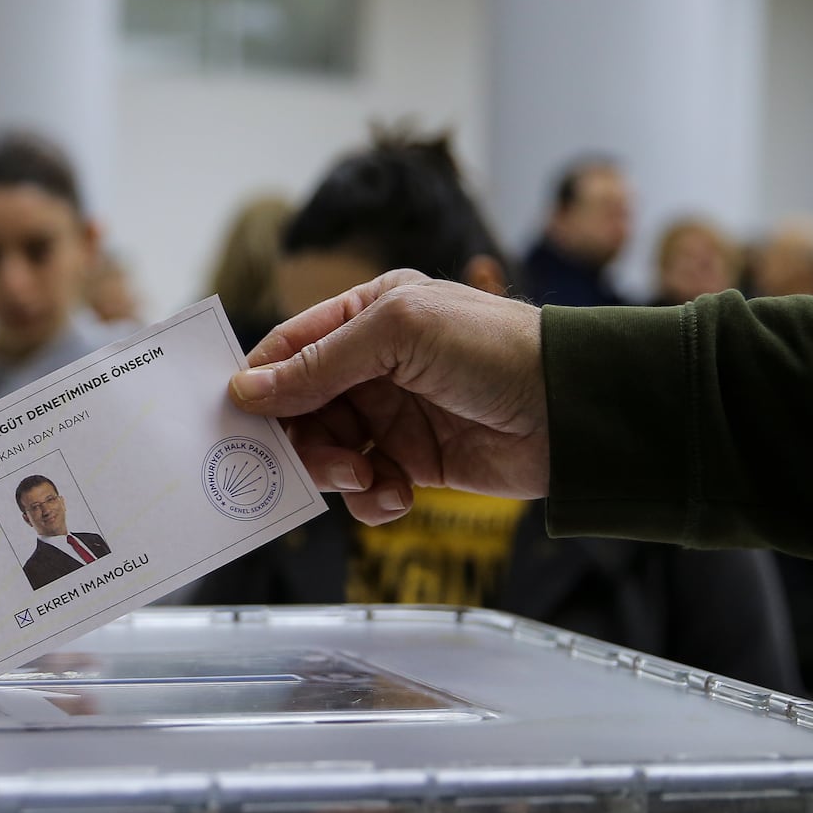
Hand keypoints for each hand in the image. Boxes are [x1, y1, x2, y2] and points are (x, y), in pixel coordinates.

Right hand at [228, 270, 548, 524]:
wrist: (574, 413)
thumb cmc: (495, 349)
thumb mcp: (398, 333)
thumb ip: (319, 362)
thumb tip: (247, 389)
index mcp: (368, 314)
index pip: (291, 346)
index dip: (262, 381)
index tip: (238, 415)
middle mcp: (375, 363)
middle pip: (300, 406)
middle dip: (299, 437)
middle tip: (320, 458)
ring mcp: (393, 414)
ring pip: (327, 450)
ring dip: (334, 470)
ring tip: (365, 476)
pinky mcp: (413, 462)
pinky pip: (365, 487)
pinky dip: (370, 497)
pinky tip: (395, 493)